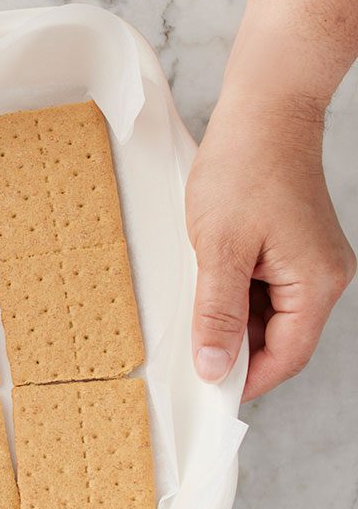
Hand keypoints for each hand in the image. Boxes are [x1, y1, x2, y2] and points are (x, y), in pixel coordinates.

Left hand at [186, 93, 354, 400]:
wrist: (263, 113)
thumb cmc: (244, 171)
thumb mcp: (219, 249)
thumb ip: (216, 312)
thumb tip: (214, 367)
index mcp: (315, 283)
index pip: (286, 356)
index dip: (246, 380)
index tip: (207, 395)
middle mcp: (322, 278)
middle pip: (279, 340)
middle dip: (235, 353)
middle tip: (188, 363)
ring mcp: (309, 263)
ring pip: (267, 317)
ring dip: (231, 324)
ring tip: (190, 322)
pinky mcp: (292, 250)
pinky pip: (263, 291)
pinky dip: (234, 298)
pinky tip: (203, 293)